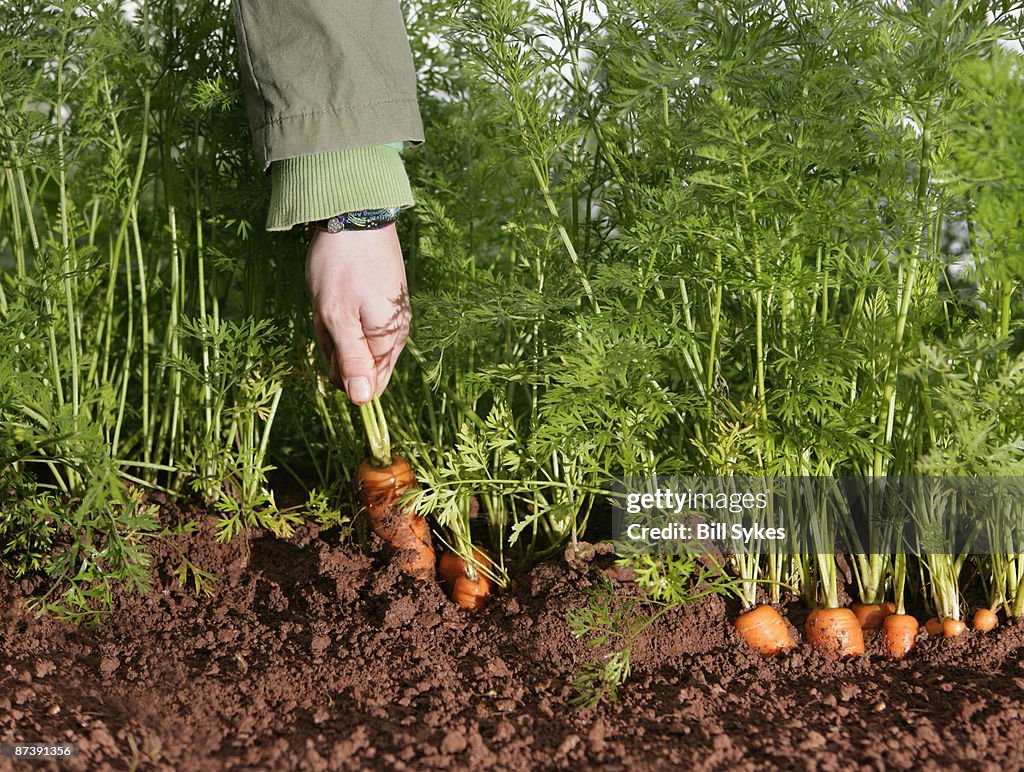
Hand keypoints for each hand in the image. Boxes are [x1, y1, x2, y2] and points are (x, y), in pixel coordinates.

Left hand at [305, 224, 410, 403]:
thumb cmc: (342, 267)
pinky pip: (355, 321)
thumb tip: (362, 402)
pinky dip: (338, 311)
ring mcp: (388, 316)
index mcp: (388, 341)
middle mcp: (394, 333)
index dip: (340, 371)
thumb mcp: (338, 317)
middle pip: (357, 363)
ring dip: (333, 326)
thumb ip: (351, 361)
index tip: (330, 340)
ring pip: (352, 340)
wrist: (356, 215)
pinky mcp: (380, 301)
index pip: (368, 386)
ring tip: (329, 297)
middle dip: (334, 345)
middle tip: (326, 313)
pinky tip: (334, 291)